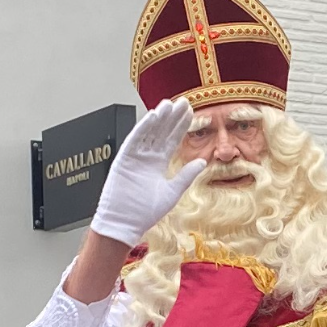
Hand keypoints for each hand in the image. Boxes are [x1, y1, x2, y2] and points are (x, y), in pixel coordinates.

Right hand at [90, 98, 204, 247]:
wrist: (124, 224)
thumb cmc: (144, 213)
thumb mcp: (172, 192)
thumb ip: (186, 176)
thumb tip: (202, 161)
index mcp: (158, 165)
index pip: (171, 141)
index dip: (180, 127)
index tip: (190, 113)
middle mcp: (146, 159)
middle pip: (161, 133)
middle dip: (172, 118)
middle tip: (183, 102)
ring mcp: (134, 158)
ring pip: (149, 133)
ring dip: (159, 119)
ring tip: (170, 104)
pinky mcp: (123, 159)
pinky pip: (134, 140)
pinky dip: (143, 127)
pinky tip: (152, 116)